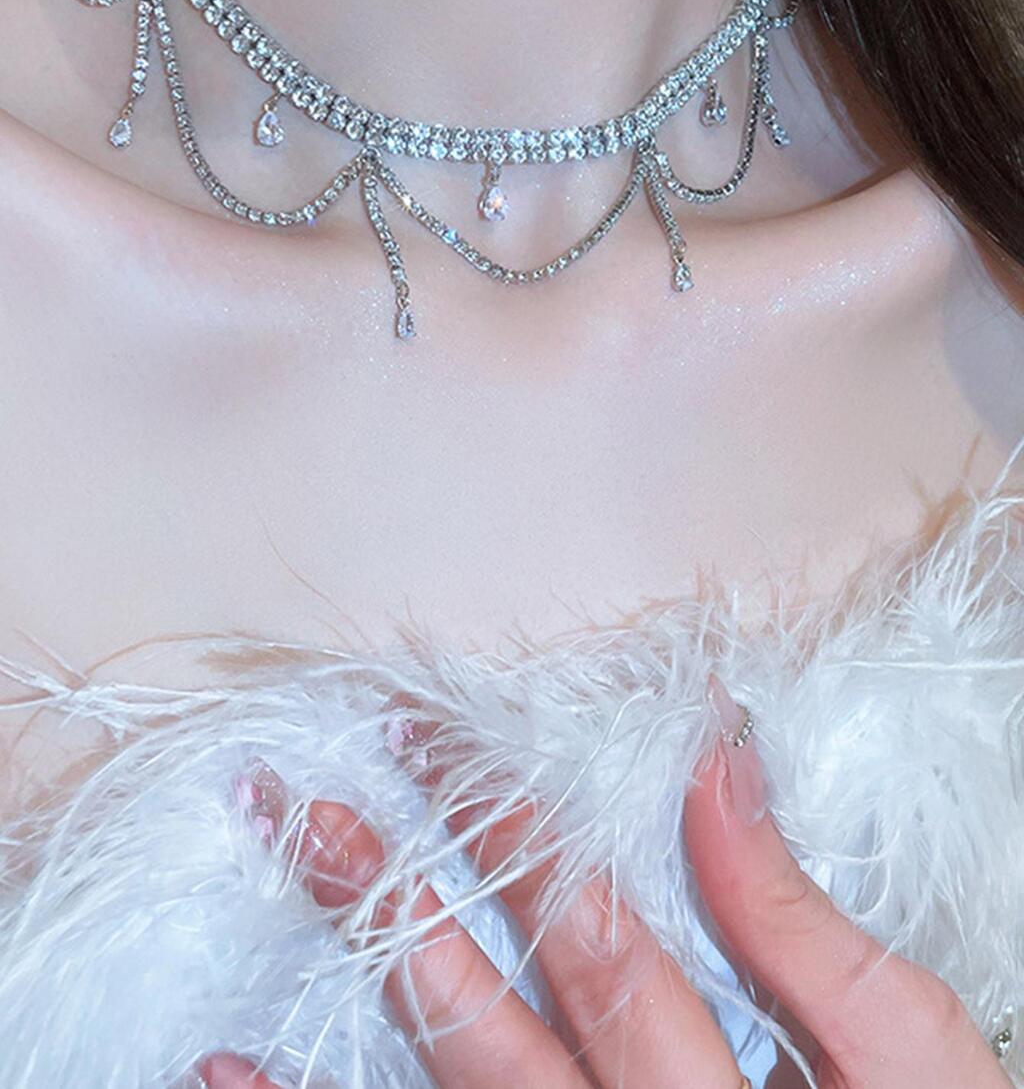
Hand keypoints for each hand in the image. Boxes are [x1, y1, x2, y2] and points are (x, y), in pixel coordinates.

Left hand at [199, 677, 1012, 1088]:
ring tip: (282, 895)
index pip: (585, 942)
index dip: (510, 832)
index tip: (436, 738)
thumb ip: (799, 920)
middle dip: (395, 903)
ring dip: (349, 991)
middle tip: (311, 809)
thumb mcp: (905, 1057)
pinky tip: (225, 1067)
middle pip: (479, 1028)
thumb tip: (717, 760)